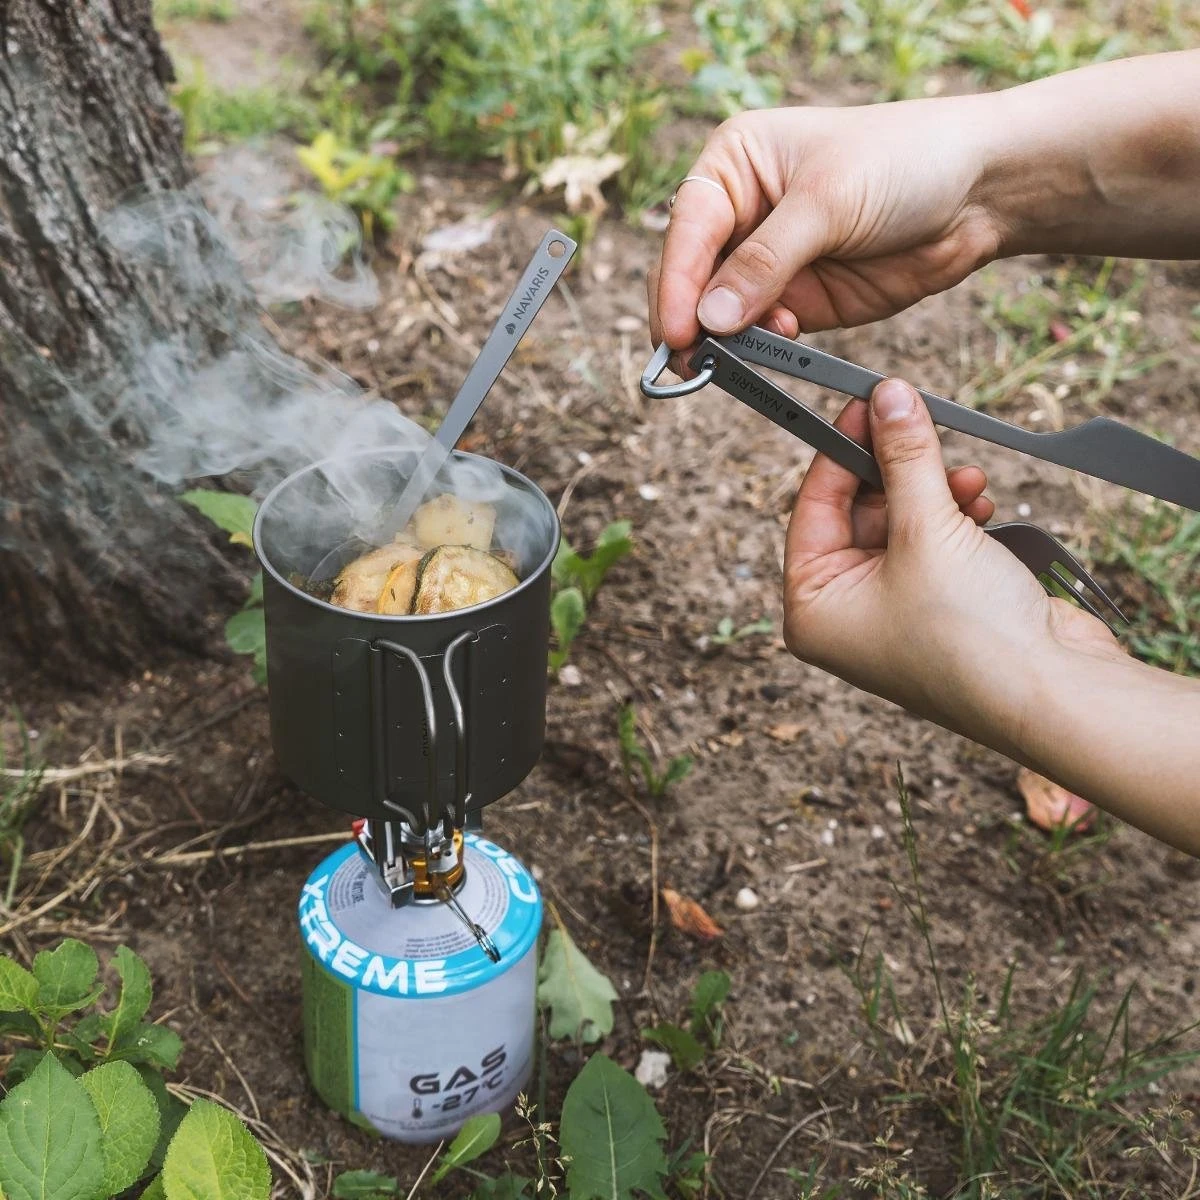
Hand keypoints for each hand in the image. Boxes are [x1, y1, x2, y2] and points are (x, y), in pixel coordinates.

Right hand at [648, 98, 1004, 362]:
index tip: (679, 328)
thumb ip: (765, 261)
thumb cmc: (904, 161)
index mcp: (735, 164)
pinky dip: (759, 343)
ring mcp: (766, 260)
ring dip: (724, 337)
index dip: (677, 281)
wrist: (979, 191)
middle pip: (691, 275)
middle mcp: (742, 211)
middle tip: (691, 359)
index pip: (688, 228)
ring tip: (735, 353)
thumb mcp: (828, 201)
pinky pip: (760, 331)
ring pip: (719, 311)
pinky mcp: (796, 299)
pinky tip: (782, 334)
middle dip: (689, 317)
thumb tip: (710, 317)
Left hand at [783, 379, 1122, 751]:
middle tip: (920, 427)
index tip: (868, 404)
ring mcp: (892, 612)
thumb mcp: (926, 529)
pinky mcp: (939, 606)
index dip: (841, 450)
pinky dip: (955, 517)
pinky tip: (979, 504)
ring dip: (933, 491)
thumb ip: (906, 458)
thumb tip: (889, 399)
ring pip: (901, 523)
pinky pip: (933, 543)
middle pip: (858, 511)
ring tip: (965, 479)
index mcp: (813, 609)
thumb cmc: (971, 638)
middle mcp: (845, 614)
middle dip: (898, 471)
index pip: (812, 508)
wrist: (1053, 694)